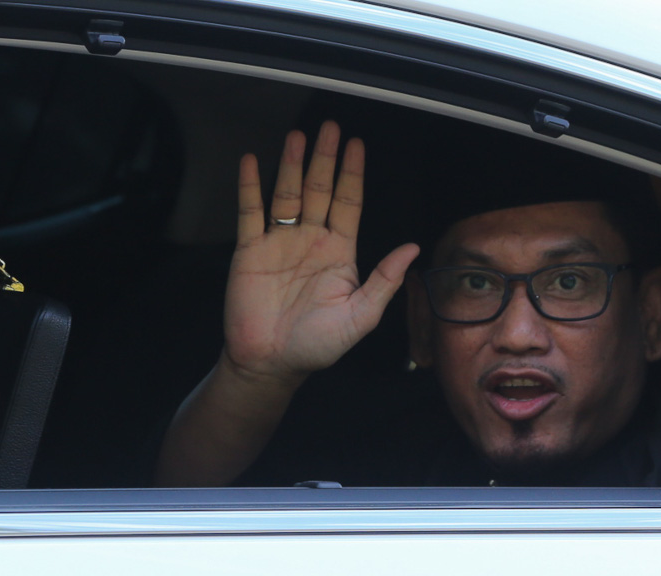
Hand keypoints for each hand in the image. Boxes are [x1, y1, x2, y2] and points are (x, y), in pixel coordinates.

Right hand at [224, 120, 419, 384]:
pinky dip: (251, 186)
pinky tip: (254, 162)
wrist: (270, 363)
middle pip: (319, 190)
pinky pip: (250, 212)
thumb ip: (383, 281)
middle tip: (330, 128)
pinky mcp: (250, 251)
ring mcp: (279, 242)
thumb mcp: (359, 316)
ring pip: (288, 194)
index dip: (352, 174)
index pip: (348, 203)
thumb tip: (411, 249)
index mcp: (338, 253)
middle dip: (325, 159)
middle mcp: (310, 240)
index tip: (356, 145)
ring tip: (298, 136)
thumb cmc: (316, 345)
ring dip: (293, 165)